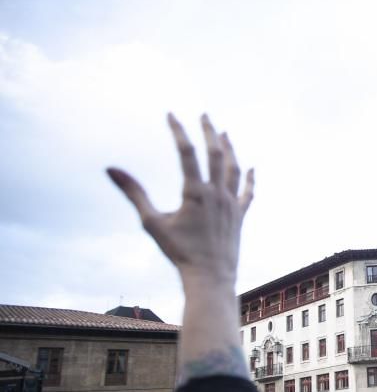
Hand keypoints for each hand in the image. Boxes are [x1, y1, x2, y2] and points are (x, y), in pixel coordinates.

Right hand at [108, 113, 252, 289]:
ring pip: (233, 169)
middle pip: (216, 153)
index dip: (179, 131)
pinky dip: (249, 179)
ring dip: (230, 149)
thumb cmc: (179, 252)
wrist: (210, 277)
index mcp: (196, 192)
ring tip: (224, 134)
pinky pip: (247, 193)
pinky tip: (250, 168)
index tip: (171, 114)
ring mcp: (231, 204)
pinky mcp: (240, 216)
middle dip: (210, 131)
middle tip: (205, 115)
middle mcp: (217, 194)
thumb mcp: (151, 222)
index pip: (187, 152)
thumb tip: (110, 169)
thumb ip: (133, 193)